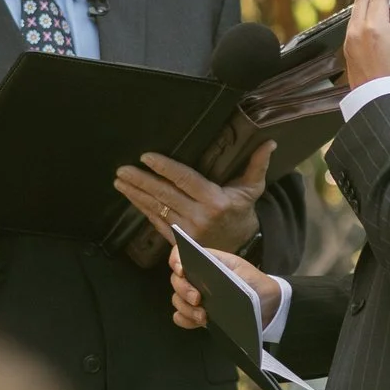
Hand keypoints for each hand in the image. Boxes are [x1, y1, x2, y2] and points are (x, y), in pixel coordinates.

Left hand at [115, 141, 273, 255]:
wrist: (241, 248)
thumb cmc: (242, 211)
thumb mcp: (252, 189)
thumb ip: (257, 165)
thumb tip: (269, 142)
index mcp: (215, 200)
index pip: (185, 179)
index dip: (164, 167)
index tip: (146, 156)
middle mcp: (199, 216)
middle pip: (164, 194)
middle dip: (141, 181)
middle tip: (122, 170)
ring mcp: (187, 231)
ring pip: (156, 209)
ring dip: (135, 194)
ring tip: (119, 181)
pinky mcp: (178, 241)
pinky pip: (156, 222)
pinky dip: (142, 209)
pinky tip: (131, 197)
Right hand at [168, 244, 280, 329]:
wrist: (269, 306)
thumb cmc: (256, 283)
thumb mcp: (243, 273)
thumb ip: (223, 273)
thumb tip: (206, 281)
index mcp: (206, 262)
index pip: (180, 254)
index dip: (175, 260)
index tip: (181, 271)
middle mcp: (197, 279)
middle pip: (176, 280)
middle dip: (183, 290)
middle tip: (197, 299)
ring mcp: (196, 298)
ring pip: (177, 300)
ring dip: (185, 308)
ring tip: (203, 316)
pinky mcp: (198, 315)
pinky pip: (181, 317)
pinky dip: (185, 319)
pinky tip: (198, 322)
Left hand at [343, 0, 389, 87]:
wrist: (383, 101)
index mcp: (375, 26)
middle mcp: (357, 30)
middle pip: (361, 0)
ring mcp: (349, 40)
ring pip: (354, 13)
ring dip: (366, 7)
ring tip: (381, 10)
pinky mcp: (346, 50)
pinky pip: (352, 27)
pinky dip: (361, 20)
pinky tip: (374, 26)